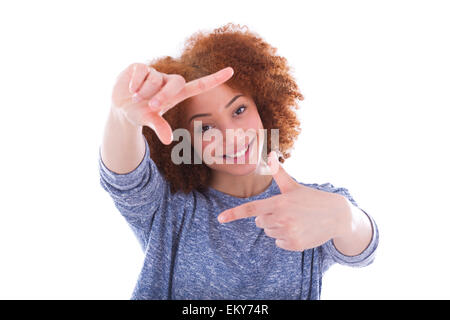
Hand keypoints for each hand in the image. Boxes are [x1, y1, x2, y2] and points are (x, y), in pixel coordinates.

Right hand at [111, 62, 233, 144]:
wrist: (120, 107)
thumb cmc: (141, 113)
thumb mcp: (150, 121)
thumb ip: (160, 127)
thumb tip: (168, 140)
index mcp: (177, 94)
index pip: (200, 85)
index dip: (215, 78)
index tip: (231, 71)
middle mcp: (168, 82)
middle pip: (175, 82)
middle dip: (163, 95)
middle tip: (152, 105)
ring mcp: (155, 73)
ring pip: (154, 78)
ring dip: (143, 92)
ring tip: (136, 99)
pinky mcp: (140, 66)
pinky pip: (141, 71)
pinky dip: (134, 83)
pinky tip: (130, 89)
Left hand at [217, 151, 351, 250]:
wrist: (336, 215)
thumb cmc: (311, 199)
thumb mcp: (293, 186)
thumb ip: (278, 173)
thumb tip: (270, 154)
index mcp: (279, 202)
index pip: (252, 209)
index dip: (234, 214)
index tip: (220, 218)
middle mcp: (281, 218)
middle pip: (260, 222)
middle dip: (268, 217)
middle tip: (287, 212)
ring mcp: (288, 232)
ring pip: (269, 233)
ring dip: (277, 228)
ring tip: (295, 221)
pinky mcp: (294, 244)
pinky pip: (279, 243)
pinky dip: (286, 238)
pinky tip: (299, 230)